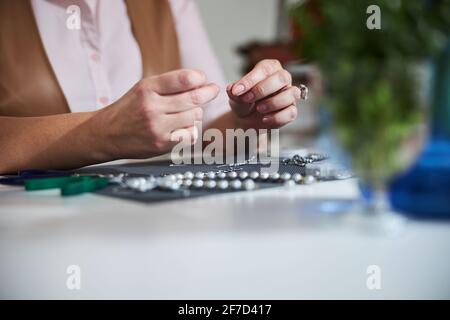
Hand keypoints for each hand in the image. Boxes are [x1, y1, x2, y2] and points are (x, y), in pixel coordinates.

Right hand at [99, 69, 218, 158]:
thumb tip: (201, 81)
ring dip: (196, 113)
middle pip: (193, 99)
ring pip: (194, 117)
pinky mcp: (161, 144)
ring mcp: (157, 127)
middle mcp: (152, 107)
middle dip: (208, 93)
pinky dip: (190, 129)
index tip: (204, 79)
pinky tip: (181, 126)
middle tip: (213, 90)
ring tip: (187, 111)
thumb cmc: (130, 108)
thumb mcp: (143, 88)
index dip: (199, 78)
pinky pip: (189, 134)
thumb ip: (170, 84)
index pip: (183, 79)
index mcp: (147, 88)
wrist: (106, 134)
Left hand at [227, 59, 301, 128]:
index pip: (265, 68)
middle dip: (263, 89)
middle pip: (282, 77)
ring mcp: (289, 95)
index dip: (251, 79)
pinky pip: (291, 112)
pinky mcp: (291, 110)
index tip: (237, 90)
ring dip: (273, 102)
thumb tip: (231, 89)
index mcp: (270, 69)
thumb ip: (234, 92)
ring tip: (258, 109)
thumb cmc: (244, 102)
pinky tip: (265, 119)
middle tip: (247, 99)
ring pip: (291, 93)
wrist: (246, 121)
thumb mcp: (235, 96)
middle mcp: (282, 79)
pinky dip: (277, 117)